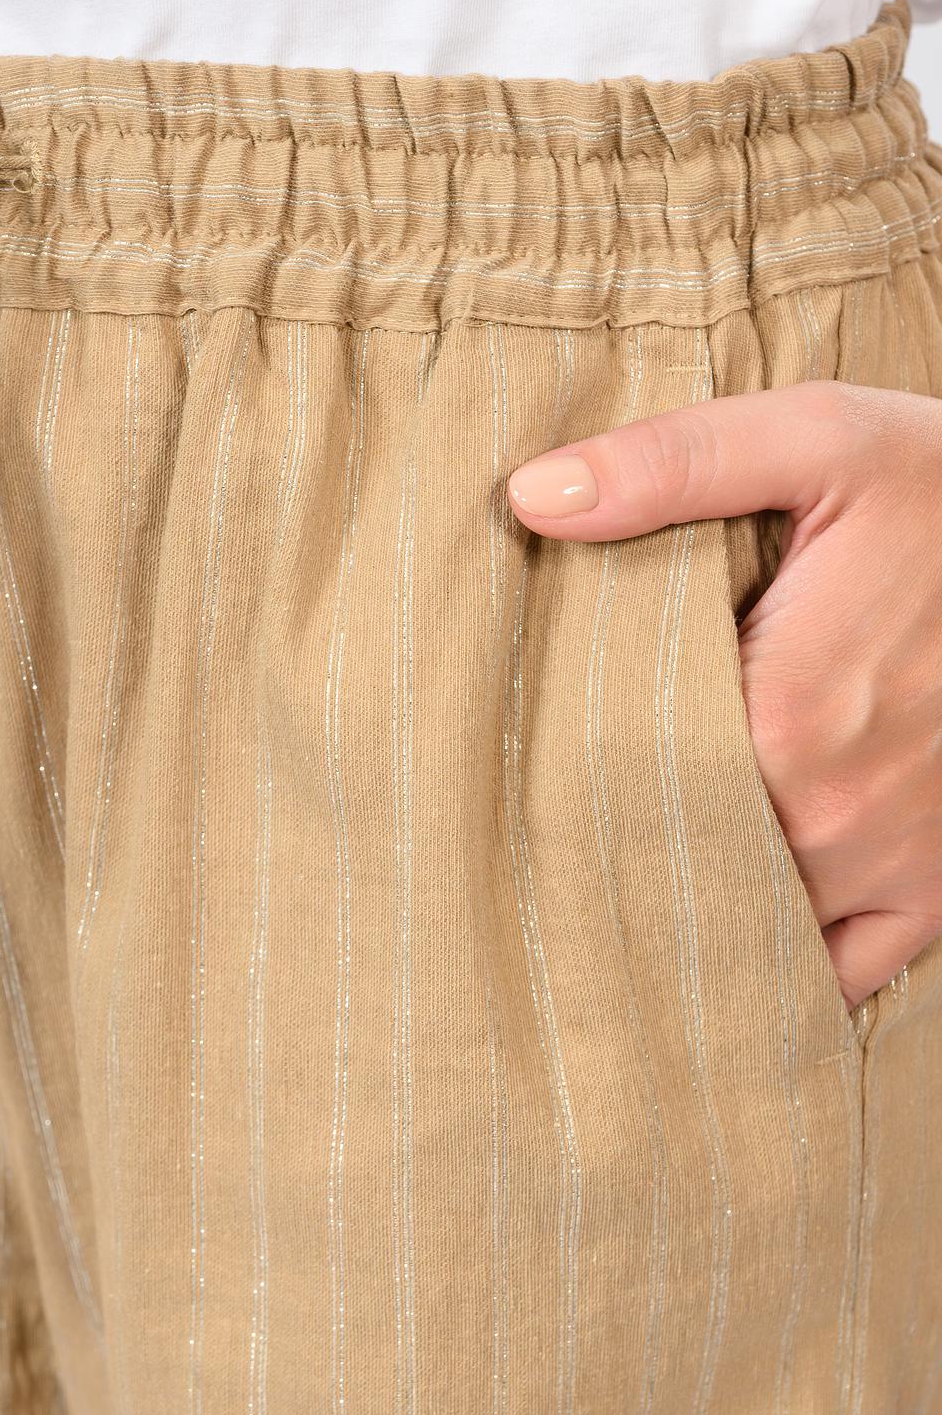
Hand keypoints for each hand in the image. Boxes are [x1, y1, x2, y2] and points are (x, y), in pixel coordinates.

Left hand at [506, 380, 941, 1008]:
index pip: (616, 797)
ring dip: (683, 918)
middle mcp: (833, 817)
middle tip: (547, 844)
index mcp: (783, 721)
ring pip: (748, 933)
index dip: (556, 792)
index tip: (516, 778)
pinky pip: (844, 974)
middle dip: (608, 861)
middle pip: (673, 872)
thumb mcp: (818, 438)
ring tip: (617, 892)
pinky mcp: (934, 890)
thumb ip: (673, 464)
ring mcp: (888, 864)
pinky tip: (728, 952)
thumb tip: (534, 495)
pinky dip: (783, 975)